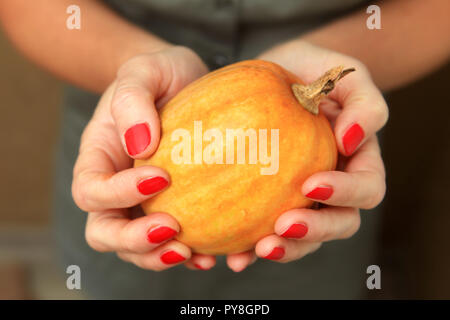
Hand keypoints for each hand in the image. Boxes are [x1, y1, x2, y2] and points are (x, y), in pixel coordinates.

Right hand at [72, 46, 216, 270]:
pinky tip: (209, 254)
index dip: (119, 192)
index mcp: (99, 157)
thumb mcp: (144, 71)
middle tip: (172, 228)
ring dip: (159, 256)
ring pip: (135, 249)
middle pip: (105, 232)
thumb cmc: (160, 75)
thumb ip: (133, 100)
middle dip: (133, 240)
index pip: (92, 189)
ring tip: (192, 252)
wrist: (185, 84)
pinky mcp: (175, 209)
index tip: (161, 177)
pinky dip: (187, 255)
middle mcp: (115, 188)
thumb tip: (141, 146)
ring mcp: (142, 204)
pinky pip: (170, 243)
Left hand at [226, 40, 387, 268]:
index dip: (345, 194)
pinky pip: (264, 230)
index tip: (310, 184)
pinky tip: (232, 256)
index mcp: (358, 162)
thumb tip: (351, 140)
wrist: (277, 72)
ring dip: (285, 248)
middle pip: (338, 223)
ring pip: (304, 237)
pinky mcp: (270, 201)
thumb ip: (363, 103)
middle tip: (283, 227)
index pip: (366, 188)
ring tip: (257, 249)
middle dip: (313, 231)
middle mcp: (334, 187)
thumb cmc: (314, 70)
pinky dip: (250, 247)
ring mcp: (301, 198)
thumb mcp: (345, 73)